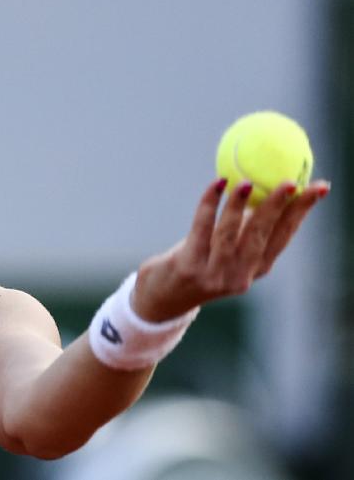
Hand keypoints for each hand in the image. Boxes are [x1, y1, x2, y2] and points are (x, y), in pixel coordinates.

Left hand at [132, 178, 329, 321]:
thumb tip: (263, 185)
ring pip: (231, 233)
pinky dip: (209, 203)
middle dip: (279, 207)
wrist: (161, 299)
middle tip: (291, 182)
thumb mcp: (227, 251)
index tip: (318, 187)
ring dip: (239, 205)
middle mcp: (240, 274)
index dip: (301, 212)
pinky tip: (216, 184)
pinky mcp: (189, 266)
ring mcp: (214, 273)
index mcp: (256, 269)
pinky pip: (201, 228)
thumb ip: (245, 228)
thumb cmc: (198, 263)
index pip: (284, 236)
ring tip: (246, 182)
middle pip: (263, 235)